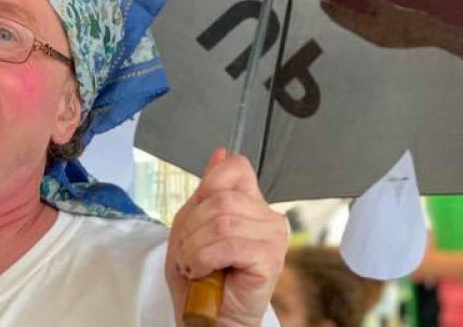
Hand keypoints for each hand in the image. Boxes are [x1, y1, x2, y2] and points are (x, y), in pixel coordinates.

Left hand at [166, 149, 287, 326]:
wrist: (206, 321)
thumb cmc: (200, 281)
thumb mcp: (191, 227)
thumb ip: (206, 191)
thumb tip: (220, 152)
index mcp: (250, 204)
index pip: (236, 168)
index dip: (208, 186)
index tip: (197, 216)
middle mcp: (267, 216)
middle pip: (220, 197)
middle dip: (191, 228)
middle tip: (189, 254)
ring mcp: (273, 237)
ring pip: (221, 220)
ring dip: (194, 248)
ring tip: (195, 266)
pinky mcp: (270, 259)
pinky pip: (228, 244)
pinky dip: (204, 259)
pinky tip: (203, 271)